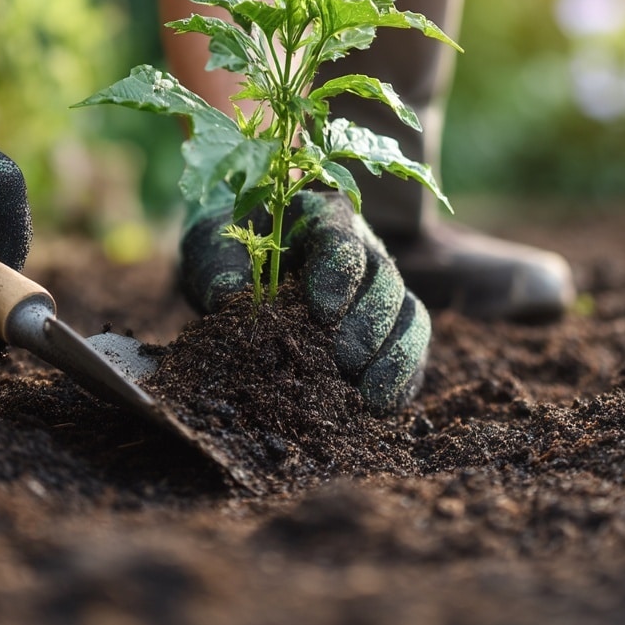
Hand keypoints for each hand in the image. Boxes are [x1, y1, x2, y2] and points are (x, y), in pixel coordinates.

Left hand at [179, 190, 430, 412]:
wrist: (237, 262)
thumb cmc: (228, 249)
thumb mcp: (213, 251)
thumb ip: (220, 272)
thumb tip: (229, 300)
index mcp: (321, 218)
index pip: (343, 242)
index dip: (338, 277)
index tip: (321, 313)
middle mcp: (363, 249)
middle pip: (386, 280)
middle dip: (367, 323)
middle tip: (339, 359)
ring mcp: (380, 290)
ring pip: (411, 315)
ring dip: (394, 356)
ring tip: (365, 394)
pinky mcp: (388, 328)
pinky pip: (411, 351)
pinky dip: (401, 380)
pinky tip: (378, 406)